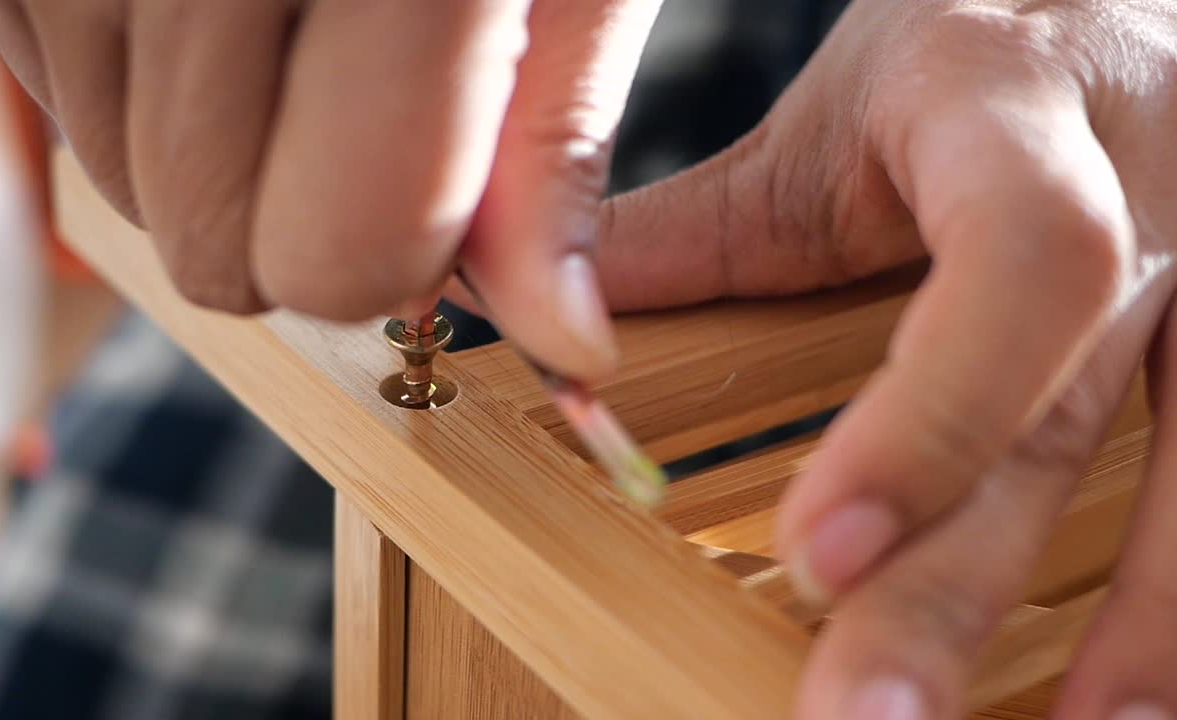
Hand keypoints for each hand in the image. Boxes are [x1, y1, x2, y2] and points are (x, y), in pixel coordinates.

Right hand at [0, 0, 668, 381]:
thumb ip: (551, 158)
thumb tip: (566, 342)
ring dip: (218, 148)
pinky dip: (138, 81)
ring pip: (121, 185)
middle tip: (361, 93)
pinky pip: (53, 94)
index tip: (435, 182)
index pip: (337, 255)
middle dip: (304, 208)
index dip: (399, 250)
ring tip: (289, 16)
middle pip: (215, 245)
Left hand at [595, 1, 1176, 717]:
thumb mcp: (835, 115)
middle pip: (1061, 409)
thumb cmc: (967, 56)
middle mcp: (1151, 191)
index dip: (928, 419)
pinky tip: (1139, 687)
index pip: (1016, 263)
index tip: (815, 553)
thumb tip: (547, 324)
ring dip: (1145, 631)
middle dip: (963, 585)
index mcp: (1010, 112)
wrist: (1111, 2)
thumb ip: (703, 229)